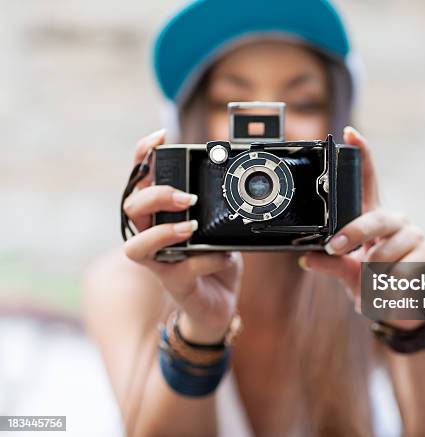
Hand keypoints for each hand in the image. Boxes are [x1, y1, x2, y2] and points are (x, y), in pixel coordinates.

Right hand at [122, 129, 242, 342]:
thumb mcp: (218, 225)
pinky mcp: (174, 284)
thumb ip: (215, 205)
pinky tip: (224, 255)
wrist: (218, 301)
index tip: (160, 138)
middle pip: (131, 207)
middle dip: (155, 195)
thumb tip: (228, 177)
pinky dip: (205, 259)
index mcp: (160, 214)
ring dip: (163, 231)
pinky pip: (182, 270)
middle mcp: (152, 235)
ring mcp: (159, 262)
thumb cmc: (213, 258)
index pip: (141, 181)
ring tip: (190, 226)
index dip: (144, 157)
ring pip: (136, 245)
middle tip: (186, 197)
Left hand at [299, 126, 424, 329]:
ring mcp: (414, 234)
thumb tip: (307, 258)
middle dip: (354, 233)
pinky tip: (394, 289)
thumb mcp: (346, 273)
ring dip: (373, 274)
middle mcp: (395, 220)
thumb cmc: (371, 284)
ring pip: (385, 251)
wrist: (401, 311)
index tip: (350, 133)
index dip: (361, 155)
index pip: (368, 181)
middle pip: (375, 218)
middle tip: (336, 248)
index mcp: (372, 218)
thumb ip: (331, 264)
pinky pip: (402, 269)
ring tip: (375, 283)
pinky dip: (390, 286)